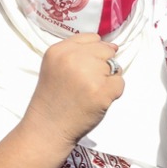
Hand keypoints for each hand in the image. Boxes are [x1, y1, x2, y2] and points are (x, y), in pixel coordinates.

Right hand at [22, 34, 124, 149]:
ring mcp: (88, 75)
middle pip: (106, 51)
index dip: (92, 54)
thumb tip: (114, 46)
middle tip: (84, 84)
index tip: (81, 69)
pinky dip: (113, 93)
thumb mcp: (56, 66)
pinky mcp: (101, 92)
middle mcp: (73, 59)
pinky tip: (96, 100)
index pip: (92, 38)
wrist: (47, 129)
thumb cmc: (54, 98)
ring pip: (115, 66)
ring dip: (107, 80)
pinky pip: (120, 83)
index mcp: (59, 50)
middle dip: (101, 66)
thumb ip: (79, 51)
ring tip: (89, 92)